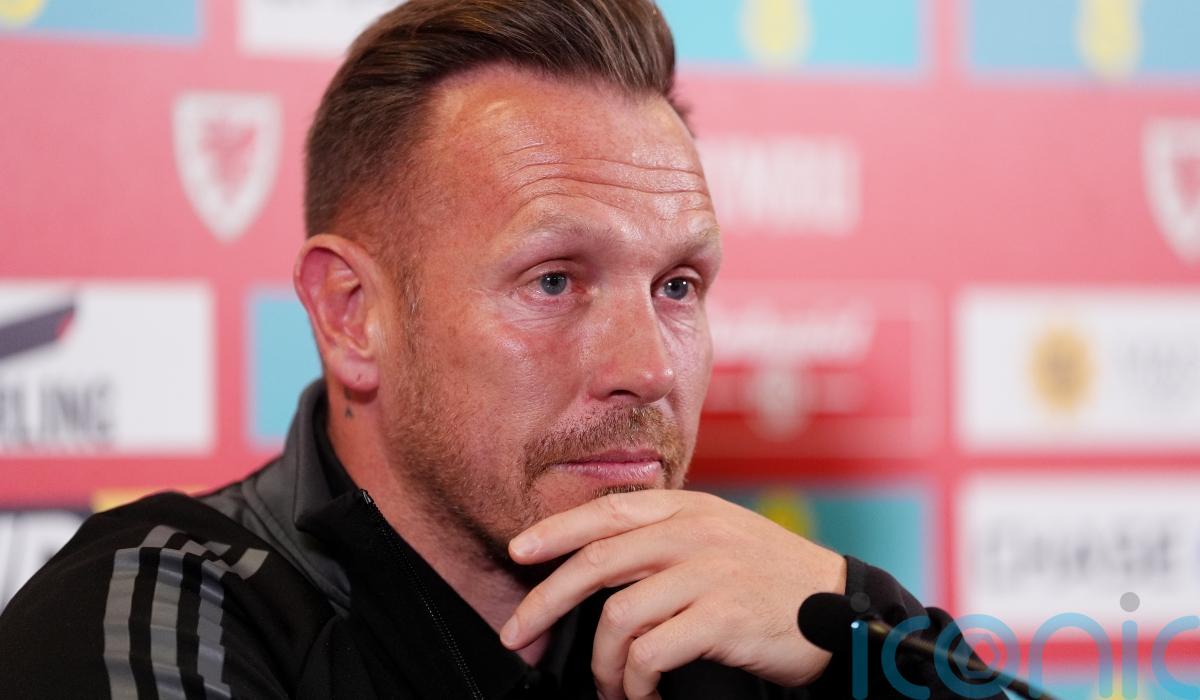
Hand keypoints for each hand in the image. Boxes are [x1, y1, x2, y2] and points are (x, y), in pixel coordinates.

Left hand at [499, 490, 846, 699]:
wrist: (839, 606)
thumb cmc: (771, 577)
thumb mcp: (720, 535)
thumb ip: (667, 537)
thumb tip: (602, 560)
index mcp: (687, 508)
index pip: (605, 512)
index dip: (554, 531)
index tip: (518, 552)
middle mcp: (693, 533)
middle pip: (595, 563)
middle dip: (544, 602)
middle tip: (518, 633)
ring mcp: (707, 573)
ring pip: (618, 618)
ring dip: (602, 664)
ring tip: (609, 687)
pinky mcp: (722, 617)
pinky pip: (651, 653)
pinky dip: (636, 683)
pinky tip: (644, 694)